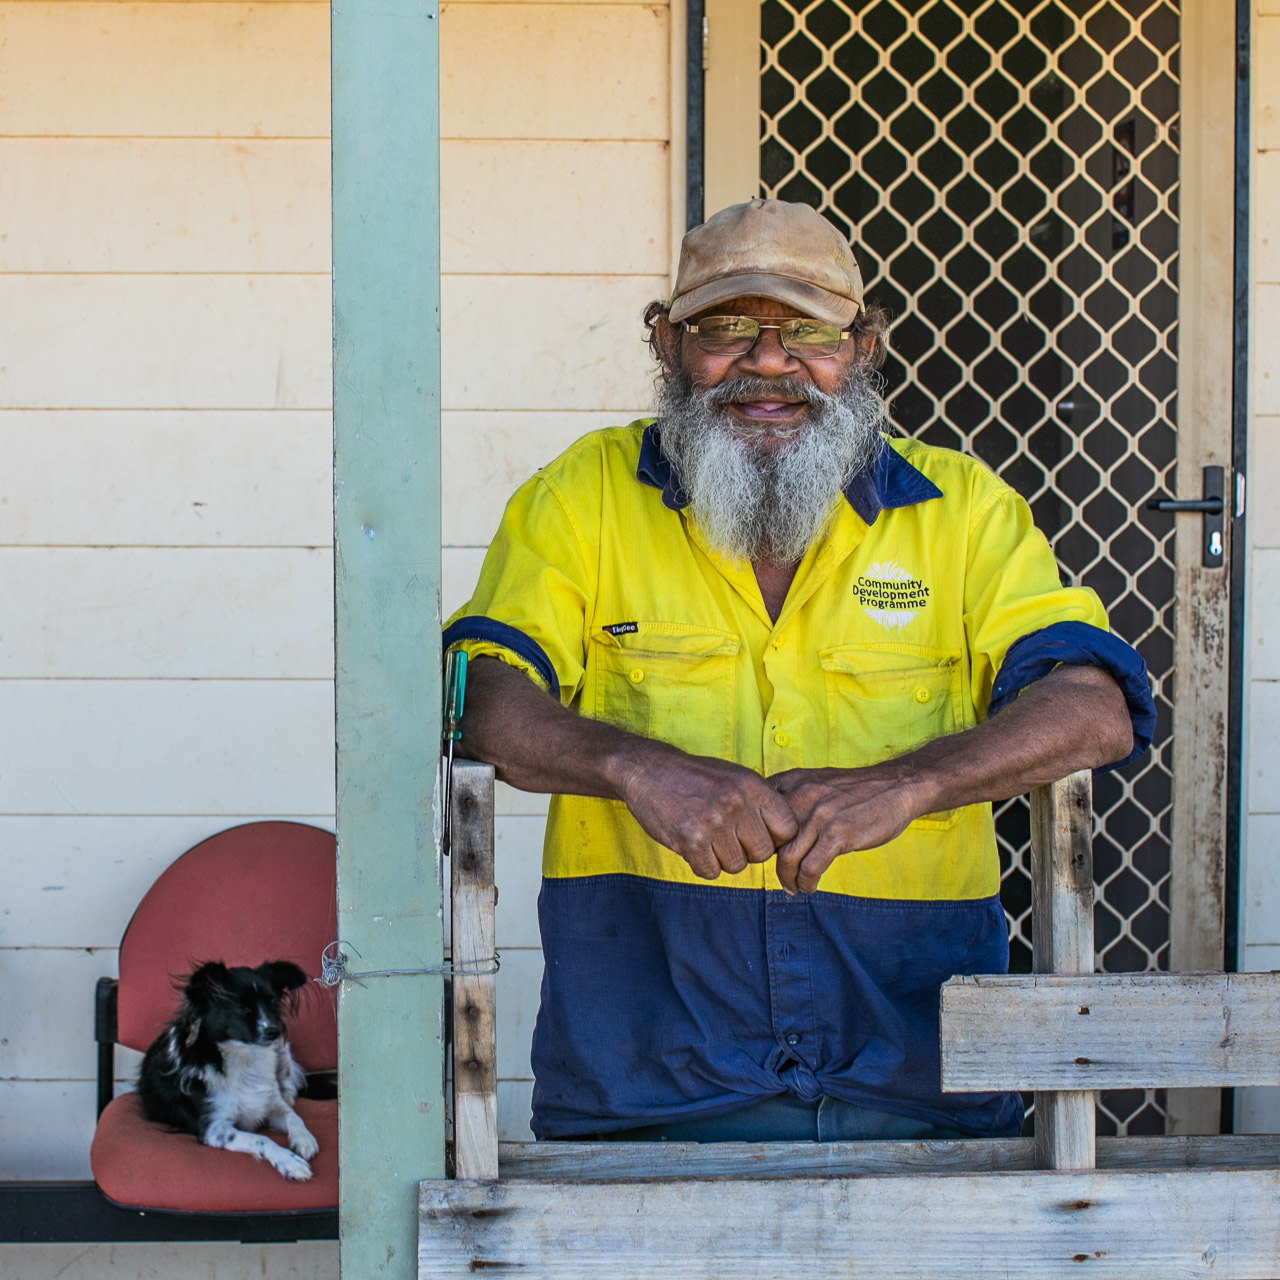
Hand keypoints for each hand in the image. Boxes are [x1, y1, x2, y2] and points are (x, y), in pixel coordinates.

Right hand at [615, 740, 798, 879]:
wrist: (649, 771)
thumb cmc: (696, 777)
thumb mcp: (735, 777)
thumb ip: (760, 803)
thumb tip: (787, 837)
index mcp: (752, 786)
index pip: (787, 829)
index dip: (775, 838)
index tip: (758, 833)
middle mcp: (736, 803)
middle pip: (762, 853)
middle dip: (747, 851)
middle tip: (728, 837)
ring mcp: (713, 823)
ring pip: (736, 866)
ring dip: (722, 858)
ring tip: (708, 836)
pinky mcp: (690, 840)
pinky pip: (710, 872)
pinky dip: (702, 864)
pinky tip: (693, 844)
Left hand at [769, 765, 927, 894]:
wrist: (896, 786)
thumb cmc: (854, 790)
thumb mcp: (816, 783)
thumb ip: (792, 800)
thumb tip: (767, 828)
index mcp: (791, 781)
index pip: (755, 813)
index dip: (756, 837)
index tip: (763, 853)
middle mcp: (800, 795)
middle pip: (768, 839)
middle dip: (769, 863)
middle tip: (778, 875)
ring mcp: (819, 815)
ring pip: (787, 858)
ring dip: (787, 879)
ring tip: (793, 887)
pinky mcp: (838, 833)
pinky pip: (811, 868)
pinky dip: (806, 883)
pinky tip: (810, 887)